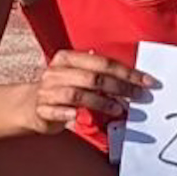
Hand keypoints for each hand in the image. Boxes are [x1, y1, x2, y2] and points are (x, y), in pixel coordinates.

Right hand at [24, 49, 153, 134]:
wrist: (29, 105)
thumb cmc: (62, 89)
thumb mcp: (79, 77)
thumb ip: (100, 76)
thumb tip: (133, 81)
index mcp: (67, 59)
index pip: (103, 62)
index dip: (127, 72)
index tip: (147, 82)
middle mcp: (57, 72)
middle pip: (93, 78)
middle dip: (119, 87)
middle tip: (138, 97)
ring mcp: (47, 91)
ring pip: (77, 94)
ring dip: (101, 102)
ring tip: (118, 109)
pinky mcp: (41, 109)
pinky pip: (57, 112)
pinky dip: (69, 114)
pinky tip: (79, 117)